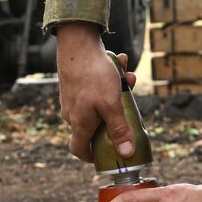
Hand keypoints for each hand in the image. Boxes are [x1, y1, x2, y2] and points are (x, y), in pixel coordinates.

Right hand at [55, 22, 137, 162]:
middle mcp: (73, 113)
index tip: (105, 156)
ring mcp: (73, 98)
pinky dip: (110, 79)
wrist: (77, 44)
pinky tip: (120, 64)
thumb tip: (127, 153)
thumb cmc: (93, 76)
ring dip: (117, 92)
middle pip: (95, 125)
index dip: (91, 157)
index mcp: (79, 123)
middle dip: (116, 116)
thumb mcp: (112, 105)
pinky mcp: (75, 84)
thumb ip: (119, 130)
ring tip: (127, 78)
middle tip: (128, 106)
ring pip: (99, 103)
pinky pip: (96, 88)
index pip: (79, 149)